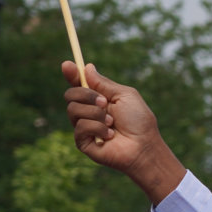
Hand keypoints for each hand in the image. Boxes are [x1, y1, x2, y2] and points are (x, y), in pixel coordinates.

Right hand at [62, 62, 185, 204]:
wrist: (144, 146)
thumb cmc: (139, 121)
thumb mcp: (124, 96)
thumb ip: (104, 84)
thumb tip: (87, 67)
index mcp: (98, 99)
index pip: (79, 84)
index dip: (71, 74)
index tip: (67, 64)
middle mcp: (89, 112)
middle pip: (70, 95)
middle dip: (87, 95)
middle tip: (105, 103)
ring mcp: (84, 127)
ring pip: (73, 110)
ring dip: (96, 114)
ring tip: (112, 123)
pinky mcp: (83, 142)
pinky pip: (80, 126)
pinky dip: (97, 128)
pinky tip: (110, 135)